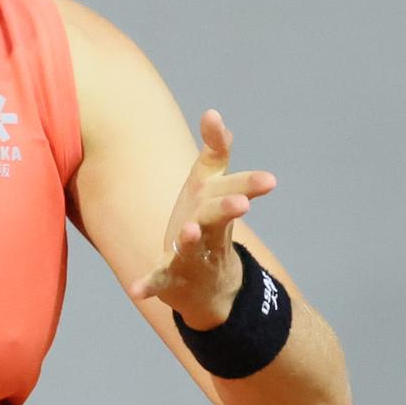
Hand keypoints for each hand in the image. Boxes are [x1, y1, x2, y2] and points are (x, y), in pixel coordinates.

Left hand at [129, 109, 276, 327]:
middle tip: (242, 203)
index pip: (232, 190)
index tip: (269, 180)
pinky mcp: (171, 279)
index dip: (248, 184)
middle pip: (218, 218)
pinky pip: (159, 281)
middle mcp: (209, 232)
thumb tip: (214, 114)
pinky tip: (136, 289)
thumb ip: (214, 152)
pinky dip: (149, 285)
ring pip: (192, 249)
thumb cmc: (207, 223)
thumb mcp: (210, 186)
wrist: (211, 285)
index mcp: (215, 207)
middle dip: (227, 209)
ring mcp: (191, 257)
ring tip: (189, 230)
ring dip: (192, 240)